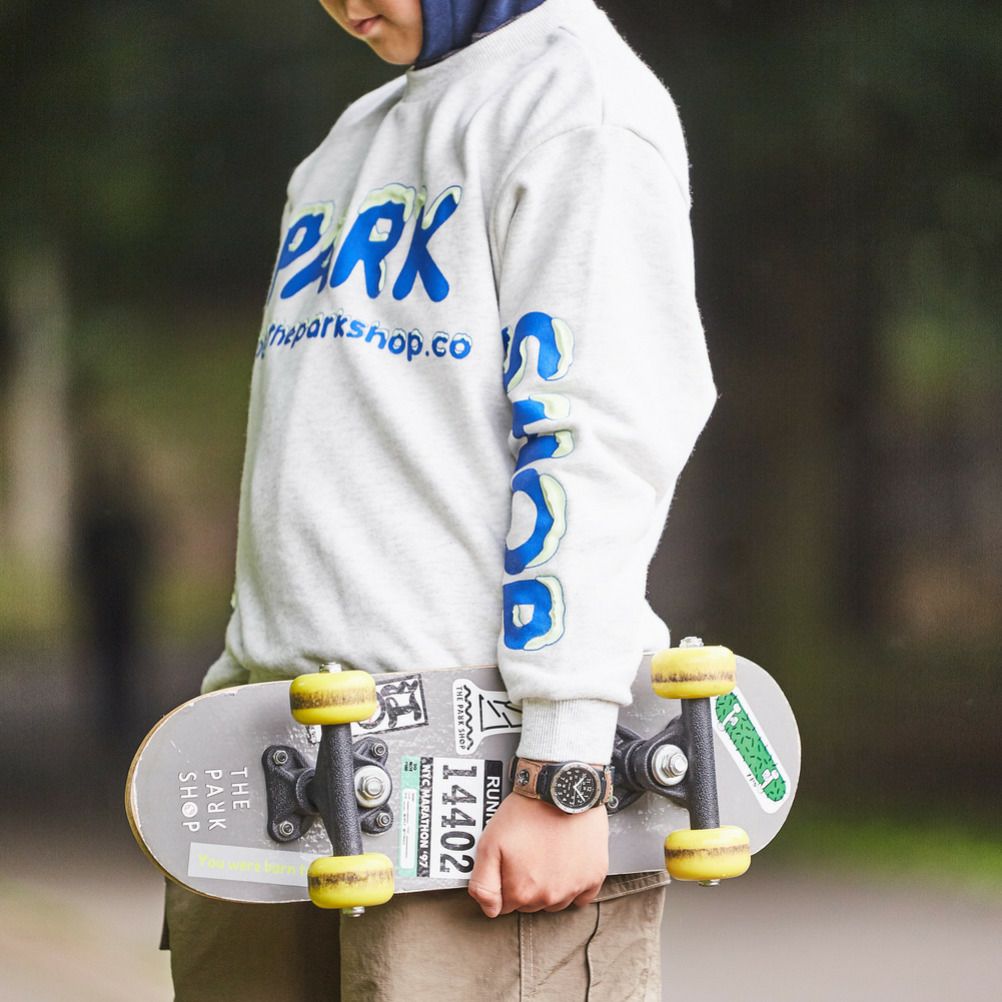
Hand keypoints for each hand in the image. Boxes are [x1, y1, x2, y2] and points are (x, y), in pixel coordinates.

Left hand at [468, 793, 608, 917]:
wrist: (561, 789)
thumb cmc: (526, 813)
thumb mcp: (490, 843)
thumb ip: (483, 884)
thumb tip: (490, 910)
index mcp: (522, 893)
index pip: (507, 905)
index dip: (505, 881)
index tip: (510, 860)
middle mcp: (550, 898)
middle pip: (532, 904)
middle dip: (527, 883)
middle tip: (528, 851)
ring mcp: (574, 889)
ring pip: (556, 901)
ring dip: (550, 884)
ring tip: (547, 852)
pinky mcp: (594, 877)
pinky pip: (582, 896)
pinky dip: (574, 883)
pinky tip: (567, 861)